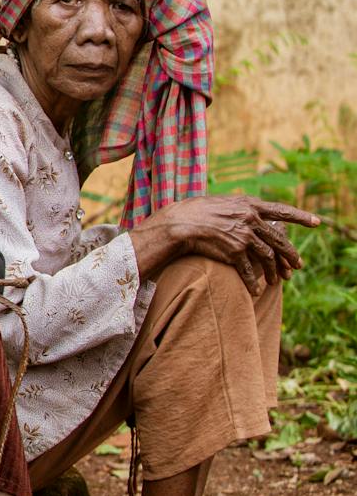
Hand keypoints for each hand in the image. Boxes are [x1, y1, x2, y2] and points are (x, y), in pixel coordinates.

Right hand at [139, 195, 320, 292]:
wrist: (178, 224)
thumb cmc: (193, 213)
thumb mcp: (221, 204)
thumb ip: (240, 210)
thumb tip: (252, 214)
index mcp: (249, 205)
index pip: (282, 210)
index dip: (301, 217)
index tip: (317, 223)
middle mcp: (251, 219)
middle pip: (279, 240)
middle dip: (291, 256)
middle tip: (298, 266)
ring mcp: (244, 236)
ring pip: (268, 257)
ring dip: (274, 272)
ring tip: (278, 281)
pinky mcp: (235, 252)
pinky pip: (250, 270)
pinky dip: (254, 283)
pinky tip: (257, 291)